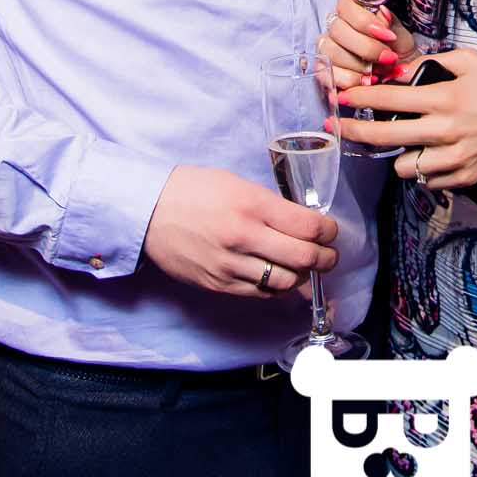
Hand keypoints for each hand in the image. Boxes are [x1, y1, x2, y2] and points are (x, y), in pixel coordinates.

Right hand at [140, 166, 337, 298]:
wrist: (146, 211)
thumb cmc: (191, 190)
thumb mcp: (236, 184)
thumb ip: (269, 205)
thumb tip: (300, 223)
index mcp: (252, 205)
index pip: (308, 226)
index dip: (328, 231)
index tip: (330, 231)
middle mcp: (244, 237)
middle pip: (303, 257)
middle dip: (325, 258)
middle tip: (328, 255)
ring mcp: (231, 264)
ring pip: (285, 281)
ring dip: (302, 276)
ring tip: (303, 267)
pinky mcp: (218, 284)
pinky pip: (260, 292)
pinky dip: (275, 287)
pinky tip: (278, 276)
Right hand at [320, 0, 410, 90]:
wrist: (399, 70)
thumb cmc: (396, 48)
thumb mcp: (400, 34)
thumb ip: (391, 23)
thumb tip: (384, 12)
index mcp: (351, 10)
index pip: (346, 7)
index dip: (365, 23)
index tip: (388, 36)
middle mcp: (335, 26)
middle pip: (337, 31)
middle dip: (367, 48)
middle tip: (388, 58)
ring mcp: (327, 48)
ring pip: (331, 53)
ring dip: (359, 66)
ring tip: (380, 72)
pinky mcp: (324, 69)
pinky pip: (327, 74)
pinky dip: (348, 80)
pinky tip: (365, 81)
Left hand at [334, 48, 476, 190]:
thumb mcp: (470, 61)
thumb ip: (433, 62)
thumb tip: (400, 71)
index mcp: (445, 98)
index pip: (390, 98)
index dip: (360, 97)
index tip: (342, 97)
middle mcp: (446, 130)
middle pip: (385, 136)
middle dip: (354, 131)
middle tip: (336, 127)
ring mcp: (455, 158)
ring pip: (403, 167)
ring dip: (395, 155)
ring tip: (399, 143)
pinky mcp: (464, 177)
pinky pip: (427, 182)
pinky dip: (421, 172)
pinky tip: (426, 157)